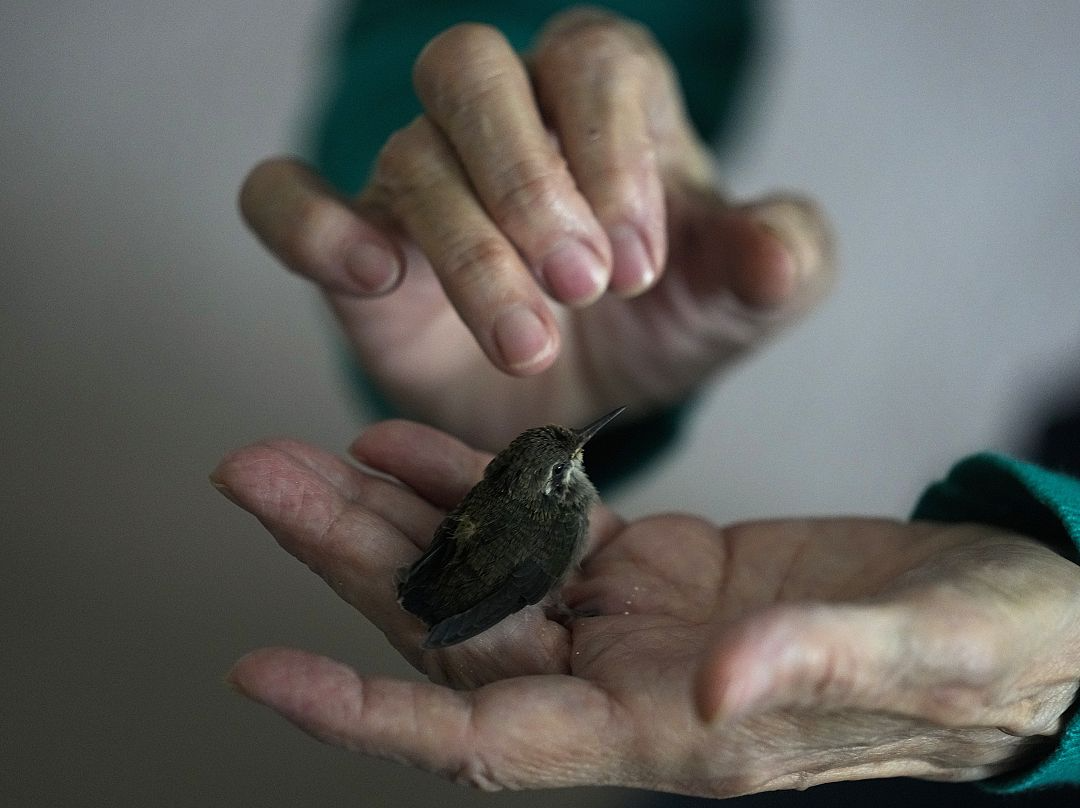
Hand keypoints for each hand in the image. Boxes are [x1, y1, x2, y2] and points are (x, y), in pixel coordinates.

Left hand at [214, 422, 1079, 795]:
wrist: (1005, 624)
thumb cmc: (981, 661)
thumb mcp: (918, 660)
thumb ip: (811, 667)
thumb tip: (709, 682)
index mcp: (669, 733)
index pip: (488, 738)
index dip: (372, 712)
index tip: (259, 672)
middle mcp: (625, 685)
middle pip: (454, 630)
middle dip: (346, 563)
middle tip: (253, 478)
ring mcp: (631, 622)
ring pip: (480, 571)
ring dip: (390, 515)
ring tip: (300, 453)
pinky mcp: (654, 566)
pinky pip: (538, 525)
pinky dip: (474, 484)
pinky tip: (410, 445)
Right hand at [238, 8, 832, 448]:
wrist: (584, 393)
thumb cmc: (661, 322)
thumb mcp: (738, 299)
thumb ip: (777, 261)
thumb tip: (774, 257)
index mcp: (603, 98)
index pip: (592, 65)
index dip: (612, 154)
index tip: (637, 266)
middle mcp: (502, 116)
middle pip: (472, 73)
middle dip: (525, 179)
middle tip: (580, 286)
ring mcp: (418, 173)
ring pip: (408, 157)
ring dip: (466, 250)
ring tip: (527, 343)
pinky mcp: (354, 239)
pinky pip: (285, 198)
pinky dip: (307, 224)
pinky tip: (371, 276)